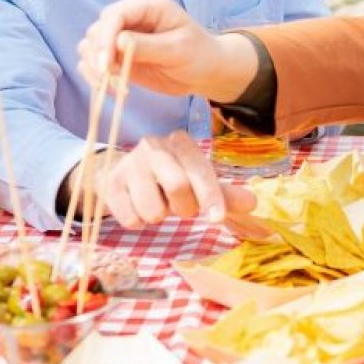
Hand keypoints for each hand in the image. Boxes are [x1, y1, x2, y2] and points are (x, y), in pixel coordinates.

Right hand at [68, 131, 256, 228]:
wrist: (125, 175)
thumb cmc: (172, 178)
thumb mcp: (200, 183)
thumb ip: (225, 194)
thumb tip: (252, 203)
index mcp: (181, 142)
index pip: (200, 172)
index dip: (211, 197)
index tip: (217, 219)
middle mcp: (154, 146)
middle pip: (177, 187)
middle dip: (184, 208)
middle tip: (181, 208)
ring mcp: (129, 163)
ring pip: (152, 209)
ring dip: (160, 217)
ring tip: (158, 204)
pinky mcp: (111, 183)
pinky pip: (130, 218)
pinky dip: (139, 221)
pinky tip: (138, 206)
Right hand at [76, 0, 256, 102]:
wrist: (205, 71)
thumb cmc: (199, 55)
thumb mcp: (178, 49)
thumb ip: (148, 46)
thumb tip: (117, 42)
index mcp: (147, 5)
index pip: (115, 15)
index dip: (105, 38)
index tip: (105, 63)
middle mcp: (130, 16)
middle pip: (97, 30)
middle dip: (98, 56)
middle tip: (110, 80)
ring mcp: (120, 35)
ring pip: (89, 46)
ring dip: (95, 68)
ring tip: (115, 88)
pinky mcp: (116, 55)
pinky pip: (93, 62)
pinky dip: (96, 76)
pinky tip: (115, 90)